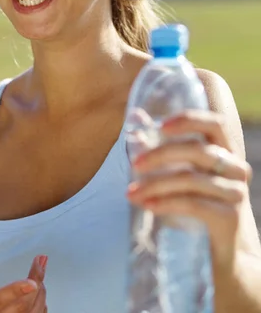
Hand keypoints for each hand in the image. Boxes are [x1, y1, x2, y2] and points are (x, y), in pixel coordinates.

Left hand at [126, 110, 251, 268]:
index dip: (189, 120)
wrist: (224, 252)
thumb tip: (135, 115)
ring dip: (155, 184)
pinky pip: (193, 204)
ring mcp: (235, 192)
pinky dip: (166, 203)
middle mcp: (235, 168)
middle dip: (161, 155)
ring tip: (132, 193)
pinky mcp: (230, 216)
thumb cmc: (198, 202)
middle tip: (134, 164)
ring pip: (190, 179)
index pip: (215, 123)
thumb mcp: (181, 171)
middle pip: (197, 151)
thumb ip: (160, 143)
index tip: (161, 126)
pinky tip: (148, 205)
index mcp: (226, 150)